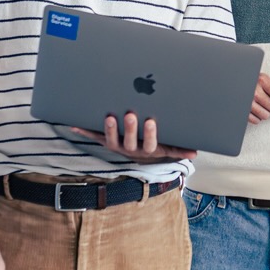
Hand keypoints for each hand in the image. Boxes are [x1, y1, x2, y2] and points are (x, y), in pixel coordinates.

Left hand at [72, 114, 196, 162]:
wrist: (140, 155)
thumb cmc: (157, 145)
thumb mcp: (170, 149)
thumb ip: (181, 149)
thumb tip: (195, 152)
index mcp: (148, 149)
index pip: (150, 143)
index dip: (150, 134)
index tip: (152, 121)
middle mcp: (131, 149)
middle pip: (129, 141)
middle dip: (129, 128)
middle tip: (130, 114)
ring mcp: (117, 146)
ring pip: (111, 140)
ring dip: (109, 129)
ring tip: (109, 116)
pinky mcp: (105, 141)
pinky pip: (94, 137)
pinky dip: (84, 130)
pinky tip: (75, 123)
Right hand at [249, 72, 269, 122]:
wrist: (237, 84)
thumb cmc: (252, 83)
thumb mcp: (266, 81)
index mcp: (262, 81)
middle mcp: (255, 92)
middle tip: (269, 100)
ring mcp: (248, 103)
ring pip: (266, 115)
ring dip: (266, 112)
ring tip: (261, 104)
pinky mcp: (244, 112)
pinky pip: (257, 121)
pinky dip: (257, 117)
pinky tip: (255, 109)